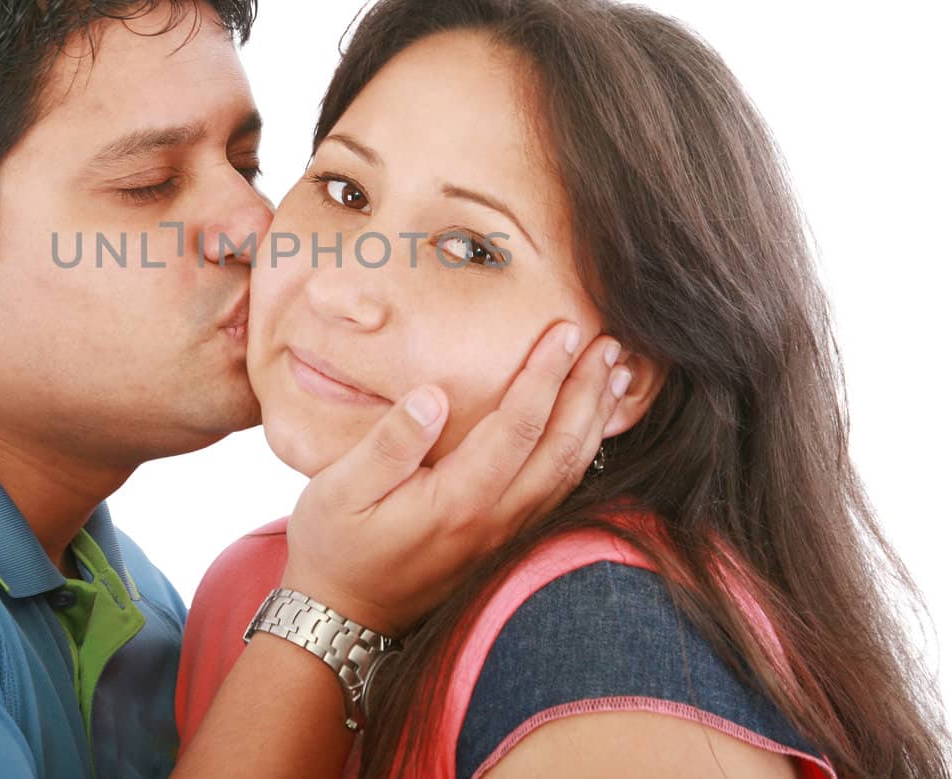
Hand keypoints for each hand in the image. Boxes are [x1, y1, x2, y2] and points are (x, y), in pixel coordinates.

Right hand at [280, 319, 627, 634]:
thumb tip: (432, 396)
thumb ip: (388, 444)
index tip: (565, 331)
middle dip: (588, 390)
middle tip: (611, 342)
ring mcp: (504, 537)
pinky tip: (589, 429)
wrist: (343, 620)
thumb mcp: (337, 491)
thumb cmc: (334, 549)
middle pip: (560, 446)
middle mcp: (493, 520)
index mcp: (457, 499)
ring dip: (595, 420)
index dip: (545, 374)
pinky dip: (584, 454)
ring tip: (617, 376)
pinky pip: (559, 494)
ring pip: (569, 473)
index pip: (517, 425)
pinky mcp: (503, 546)